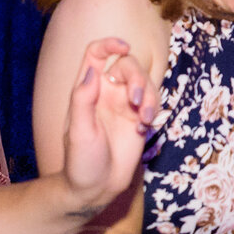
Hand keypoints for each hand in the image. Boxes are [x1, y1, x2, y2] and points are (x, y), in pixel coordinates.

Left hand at [56, 37, 152, 215]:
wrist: (96, 189)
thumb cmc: (80, 161)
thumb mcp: (79, 131)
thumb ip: (83, 99)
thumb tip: (93, 71)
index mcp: (87, 90)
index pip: (96, 54)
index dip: (109, 44)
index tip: (123, 47)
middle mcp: (107, 93)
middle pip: (128, 66)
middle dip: (138, 78)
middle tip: (138, 100)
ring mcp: (125, 105)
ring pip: (145, 82)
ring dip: (150, 95)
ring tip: (146, 118)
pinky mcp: (139, 120)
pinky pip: (153, 102)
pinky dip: (154, 110)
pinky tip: (145, 127)